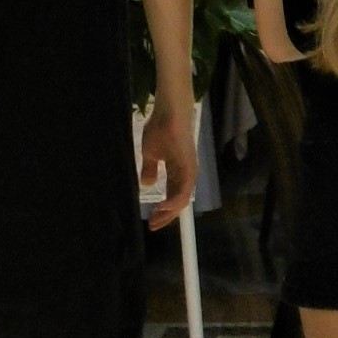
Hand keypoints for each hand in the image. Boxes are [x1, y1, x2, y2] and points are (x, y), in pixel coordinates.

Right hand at [138, 94, 196, 230]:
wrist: (168, 112)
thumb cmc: (160, 129)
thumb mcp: (150, 153)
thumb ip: (150, 169)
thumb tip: (148, 184)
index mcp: (178, 171)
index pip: (173, 196)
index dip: (164, 211)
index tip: (151, 220)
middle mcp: (186, 174)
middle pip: (179, 202)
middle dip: (165, 216)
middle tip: (152, 225)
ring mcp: (188, 171)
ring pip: (182, 199)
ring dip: (169, 213)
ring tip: (155, 220)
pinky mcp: (188, 168)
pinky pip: (183, 191)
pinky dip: (173, 202)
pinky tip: (161, 208)